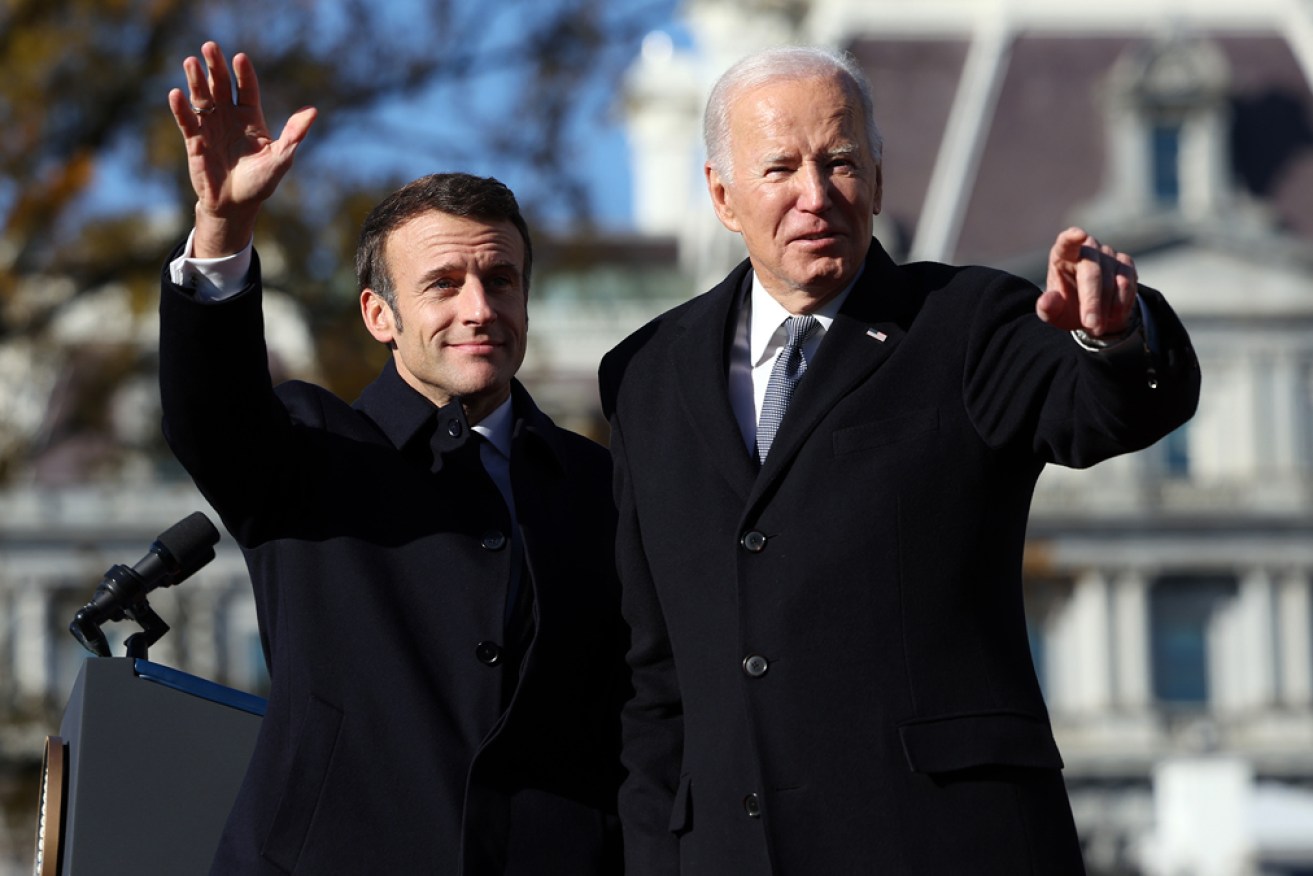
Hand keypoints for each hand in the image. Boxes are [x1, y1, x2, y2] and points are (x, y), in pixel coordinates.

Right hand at [167, 41, 316, 256]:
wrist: (235, 205)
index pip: (247, 90)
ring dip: (196, 80)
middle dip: (216, 67)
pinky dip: (181, 108)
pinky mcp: (195, 140)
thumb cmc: (260, 182)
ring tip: (191, 61)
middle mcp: (229, 117)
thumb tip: (313, 111)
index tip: (240, 58)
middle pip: (221, 86)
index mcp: (251, 118)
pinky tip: (176, 94)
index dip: (244, 74)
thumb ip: (294, 135)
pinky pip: (187, 121)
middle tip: (210, 46)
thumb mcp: (281, 159)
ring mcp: (211, 126)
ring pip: (202, 98)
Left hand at [1035, 227, 1137, 337]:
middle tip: (1091, 325)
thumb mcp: (1053, 313)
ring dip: (1107, 308)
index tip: (1079, 235)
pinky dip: (1121, 304)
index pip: (1066, 242)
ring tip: (1097, 326)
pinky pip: (1128, 283)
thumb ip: (1047, 308)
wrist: (1092, 312)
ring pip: (1113, 280)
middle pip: (1092, 272)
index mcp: (1063, 255)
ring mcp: (1108, 254)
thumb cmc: (1066, 307)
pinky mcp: (1126, 263)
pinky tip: (1112, 316)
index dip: (1071, 238)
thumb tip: (1046, 302)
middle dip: (1092, 302)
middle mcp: (1087, 249)